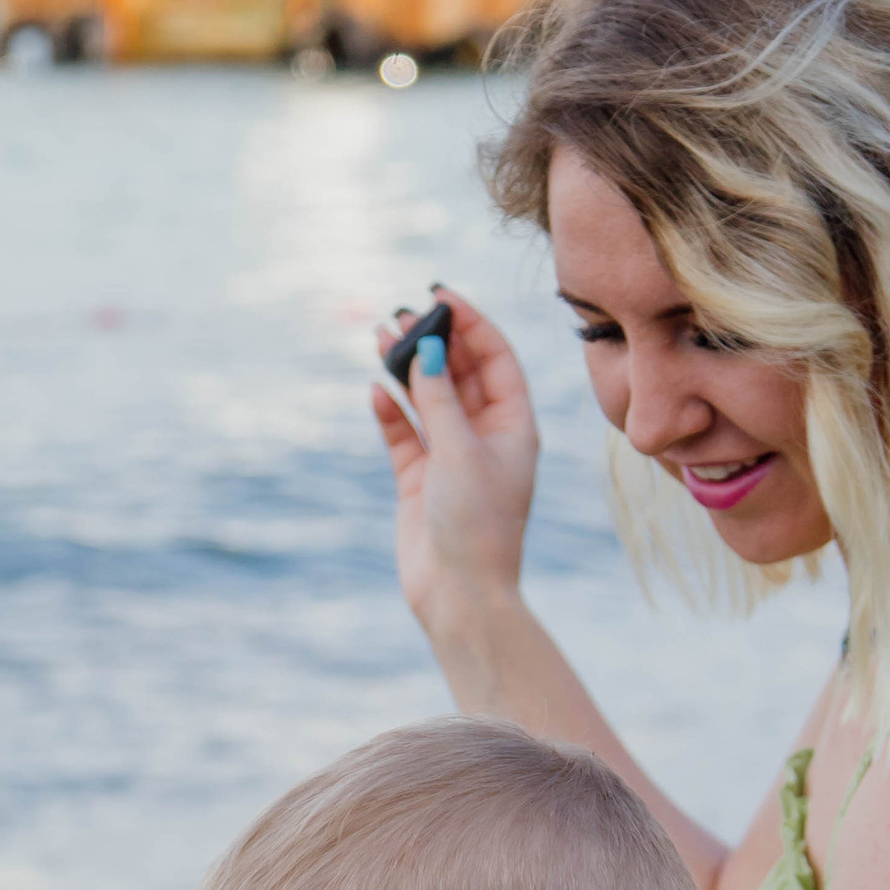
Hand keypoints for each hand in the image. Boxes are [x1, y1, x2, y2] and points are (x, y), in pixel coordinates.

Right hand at [371, 287, 539, 635]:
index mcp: (514, 426)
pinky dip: (391, 412)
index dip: (470, 322)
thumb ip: (439, 397)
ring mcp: (451, 458)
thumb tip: (427, 346)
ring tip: (381, 336)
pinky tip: (375, 391)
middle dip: (434, 340)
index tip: (440, 294)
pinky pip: (405, 434)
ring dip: (407, 368)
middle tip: (402, 314)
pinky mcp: (420, 481)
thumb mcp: (459, 451)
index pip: (495, 358)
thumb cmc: (476, 525)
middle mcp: (485, 437)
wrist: (460, 595)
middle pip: (460, 372)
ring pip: (428, 399)